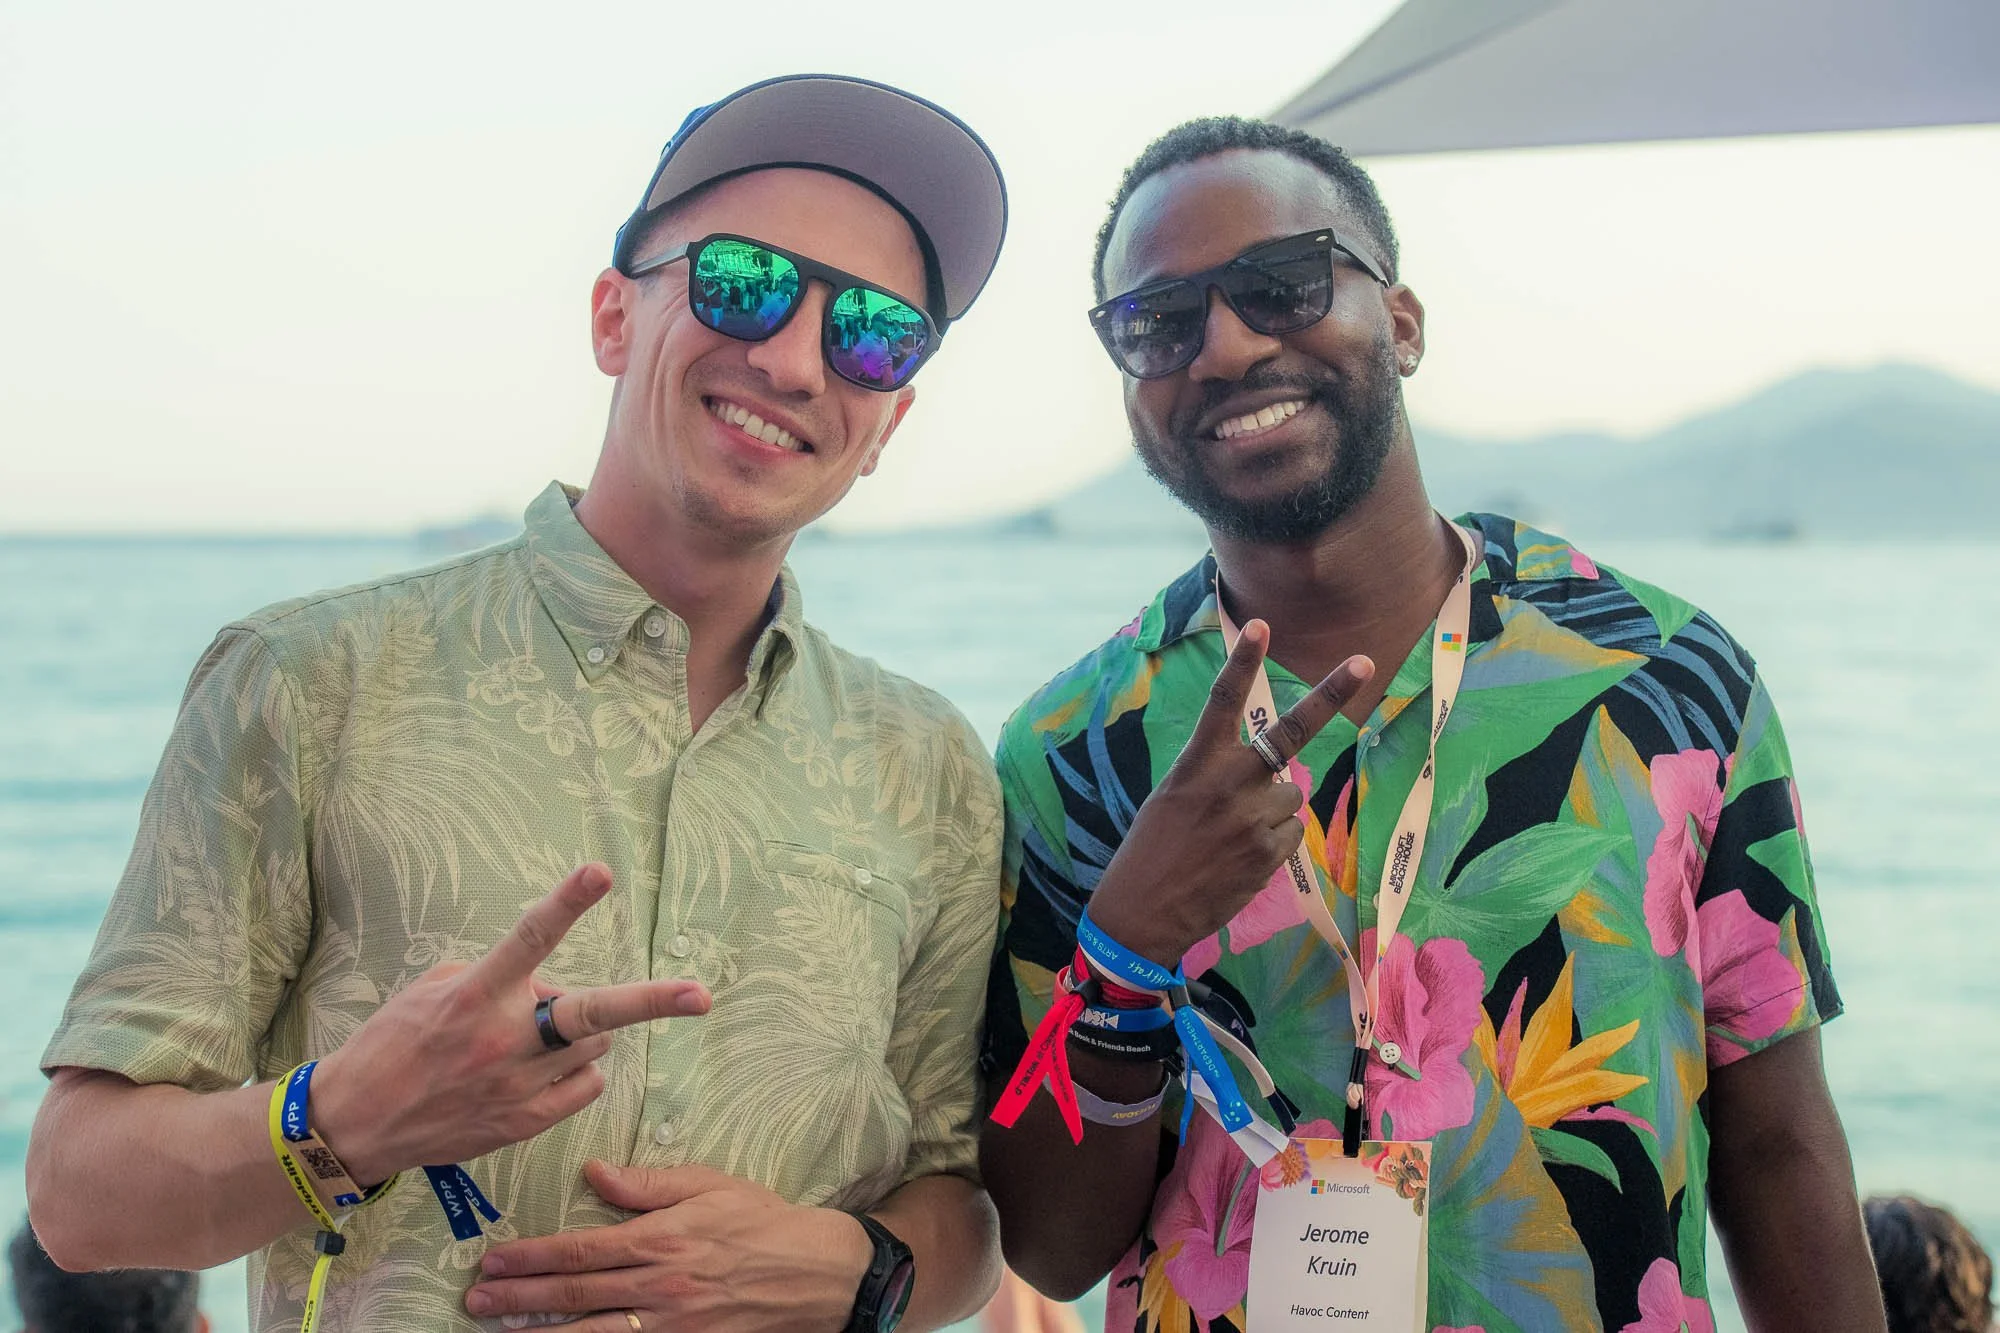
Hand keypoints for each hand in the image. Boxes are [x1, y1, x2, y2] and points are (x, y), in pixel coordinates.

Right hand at [311, 864, 711, 1184]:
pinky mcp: (524, 1122)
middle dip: (651, 1002)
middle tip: (699, 996)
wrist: (354, 1123)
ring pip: (593, 1044)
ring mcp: (518, 1085)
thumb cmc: (394, 1044)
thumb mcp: (434, 990)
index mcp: (475, 995)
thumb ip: (497, 976)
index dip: (567, 902)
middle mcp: (503, 1039)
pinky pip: (585, 1085)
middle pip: (592, 1013)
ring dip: (581, 1032)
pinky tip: (542, 1070)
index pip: (530, 937)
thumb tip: (549, 985)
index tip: (600, 871)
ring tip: (536, 1038)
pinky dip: (576, 1071)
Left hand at [464, 1161, 872, 1332]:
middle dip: (519, 1298)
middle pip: (574, 1293)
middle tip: (477, 1301)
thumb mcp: (709, 1185)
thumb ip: (647, 1184)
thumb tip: (594, 1173)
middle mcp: (659, 1286)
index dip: (532, 1257)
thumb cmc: (761, 1222)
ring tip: (499, 1331)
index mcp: (661, 1239)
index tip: (495, 1260)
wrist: (818, 1273)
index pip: (581, 1249)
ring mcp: (671, 1325)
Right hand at [1087, 620, 1371, 966]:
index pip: (1222, 701)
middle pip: (1291, 733)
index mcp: (1196, 764)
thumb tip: (1272, 773)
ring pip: (1291, 795)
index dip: (1242, 662)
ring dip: (1272, 808)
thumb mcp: (1173, 797)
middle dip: (1329, 695)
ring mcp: (1253, 819)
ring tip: (1233, 833)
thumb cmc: (1151, 849)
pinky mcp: (1269, 854)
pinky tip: (1242, 856)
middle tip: (1364, 664)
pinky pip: (1291, 832)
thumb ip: (1218, 776)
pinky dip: (1274, 841)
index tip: (1259, 625)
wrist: (1143, 912)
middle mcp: (1229, 784)